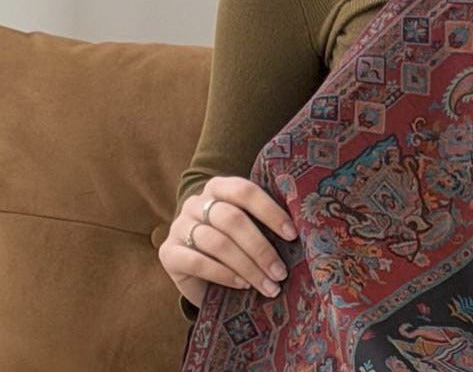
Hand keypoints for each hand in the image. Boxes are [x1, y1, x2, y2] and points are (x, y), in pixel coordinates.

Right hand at [159, 175, 298, 308]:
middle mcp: (196, 203)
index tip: (292, 235)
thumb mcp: (249, 228)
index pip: (245, 191)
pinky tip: (242, 285)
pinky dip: (224, 275)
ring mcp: (179, 226)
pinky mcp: (168, 253)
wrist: (198, 268)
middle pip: (231, 219)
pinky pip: (197, 262)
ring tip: (268, 285)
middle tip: (281, 272)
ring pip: (217, 243)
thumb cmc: (234, 243)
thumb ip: (265, 224)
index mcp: (219, 188)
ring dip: (247, 267)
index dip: (270, 211)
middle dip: (261, 248)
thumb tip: (305, 234)